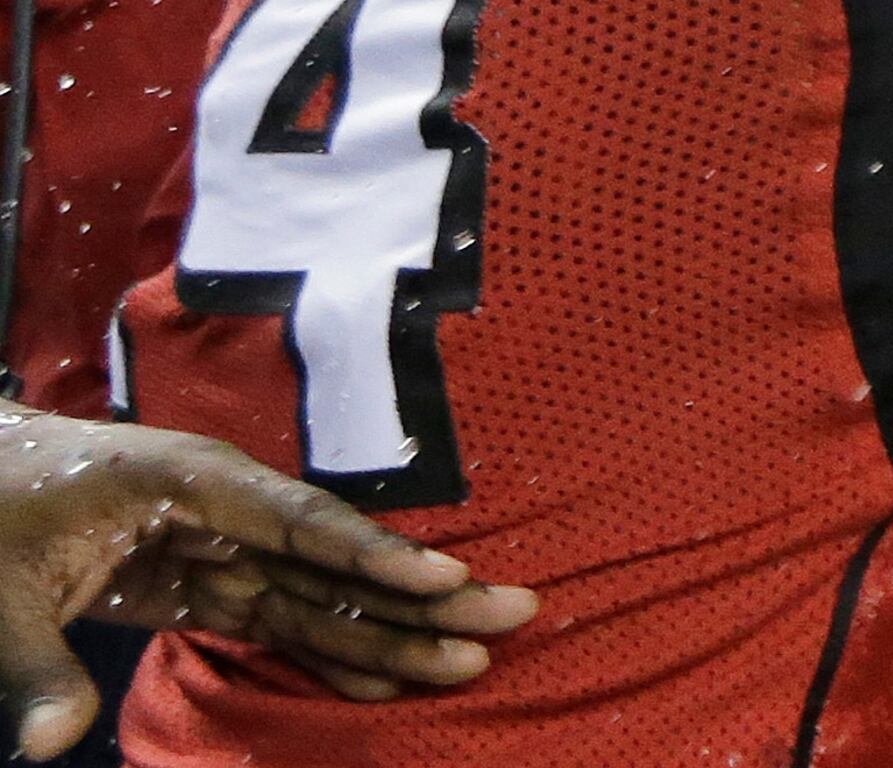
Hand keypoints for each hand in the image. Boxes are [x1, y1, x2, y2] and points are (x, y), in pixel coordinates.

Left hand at [0, 414, 536, 755]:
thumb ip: (32, 666)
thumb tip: (51, 743)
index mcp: (184, 482)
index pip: (296, 522)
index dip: (373, 555)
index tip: (446, 578)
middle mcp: (221, 510)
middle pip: (334, 558)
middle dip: (422, 594)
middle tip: (513, 614)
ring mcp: (216, 547)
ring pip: (321, 595)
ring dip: (394, 628)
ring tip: (472, 658)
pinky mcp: (199, 583)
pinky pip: (279, 621)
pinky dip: (330, 654)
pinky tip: (385, 681)